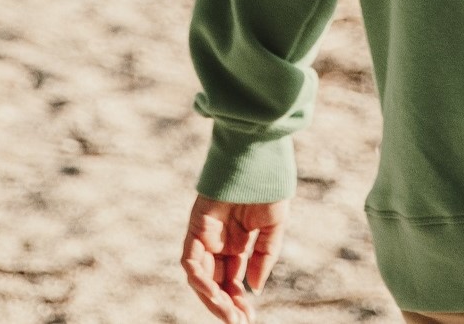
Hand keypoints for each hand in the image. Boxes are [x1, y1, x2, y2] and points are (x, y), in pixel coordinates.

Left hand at [181, 195, 287, 321]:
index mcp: (237, 242)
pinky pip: (190, 261)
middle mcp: (219, 242)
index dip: (238, 299)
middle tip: (239, 321)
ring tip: (229, 314)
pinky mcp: (194, 227)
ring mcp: (205, 236)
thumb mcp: (273, 226)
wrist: (257, 156)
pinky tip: (216, 292)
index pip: (233, 278)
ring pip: (201, 277)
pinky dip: (200, 280)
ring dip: (212, 299)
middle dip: (226, 305)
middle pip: (216, 282)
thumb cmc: (268, 185)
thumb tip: (254, 288)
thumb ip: (264, 256)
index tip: (248, 317)